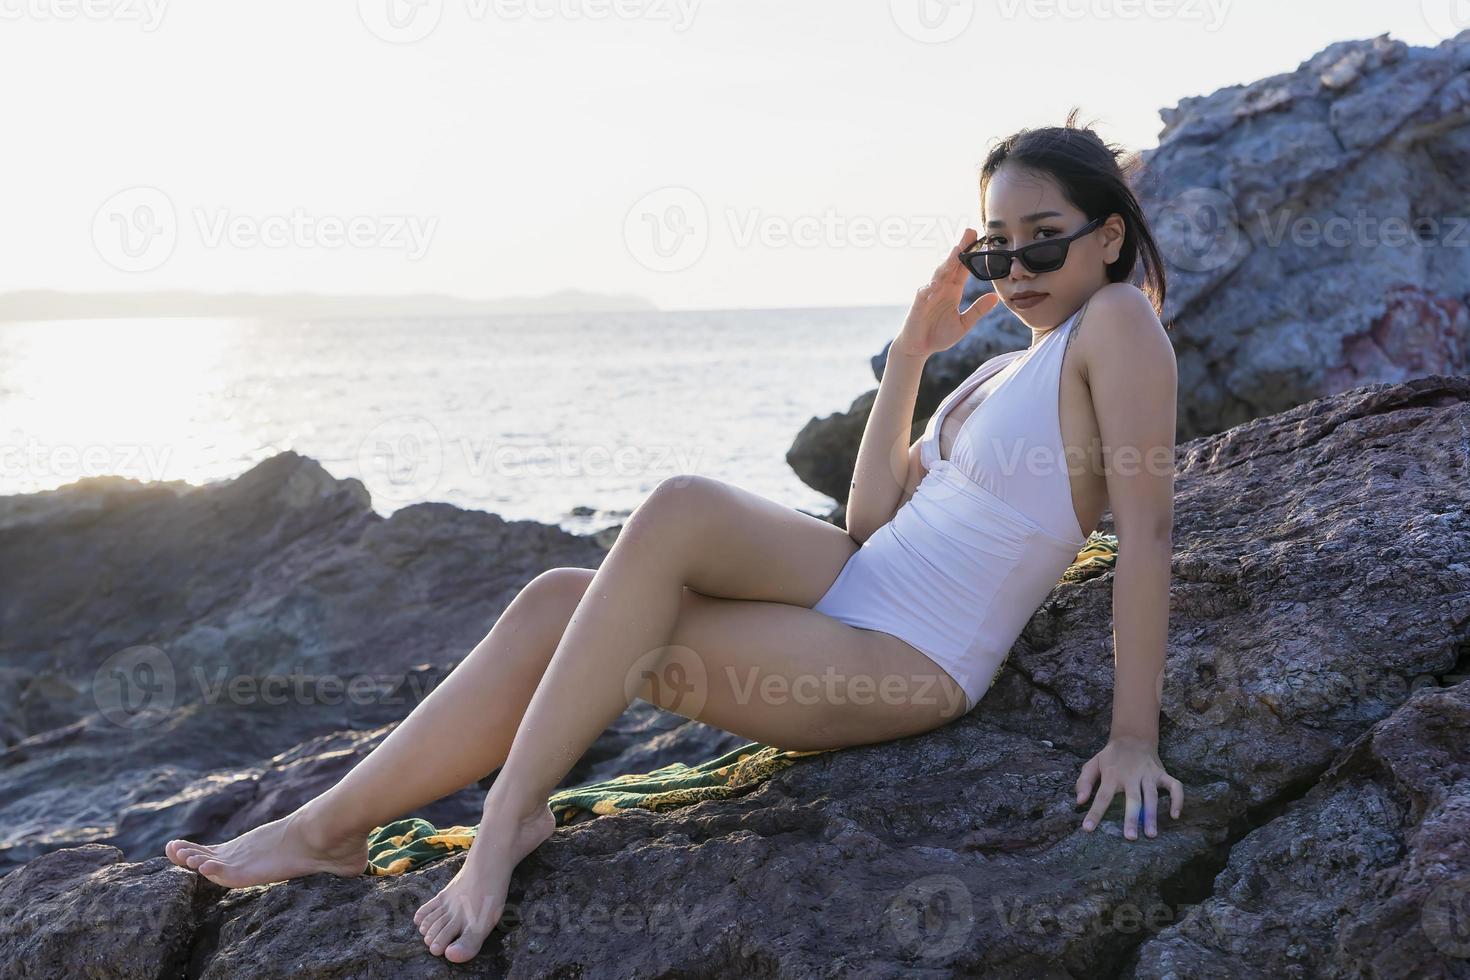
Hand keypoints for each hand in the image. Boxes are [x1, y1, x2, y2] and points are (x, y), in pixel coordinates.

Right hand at [893, 227, 1000, 358]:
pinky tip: (936, 282)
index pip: (963, 268)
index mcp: (952, 290)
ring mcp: (929, 294)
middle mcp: (941, 288)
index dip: (971, 254)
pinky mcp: (918, 306)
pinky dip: (930, 287)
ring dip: (947, 262)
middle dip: (960, 248)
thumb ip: (977, 310)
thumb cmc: (939, 335)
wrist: (918, 348)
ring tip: (957, 250)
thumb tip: (995, 297)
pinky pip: (924, 294)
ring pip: (939, 274)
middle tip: (970, 231)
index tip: (981, 239)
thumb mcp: (964, 324)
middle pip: (952, 264)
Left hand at [1074, 735, 1183, 839]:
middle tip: (1130, 837)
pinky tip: (1175, 815)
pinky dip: (1177, 800)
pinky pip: (1174, 787)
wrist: (1133, 737)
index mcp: (1112, 774)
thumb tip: (1079, 801)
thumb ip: (1084, 782)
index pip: (1102, 796)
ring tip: (1151, 834)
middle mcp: (1131, 775)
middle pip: (1132, 798)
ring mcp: (1149, 774)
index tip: (1087, 829)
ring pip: (1152, 796)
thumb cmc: (1111, 757)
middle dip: (1132, 818)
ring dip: (1152, 815)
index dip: (1095, 813)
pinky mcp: (1162, 773)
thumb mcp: (1092, 764)